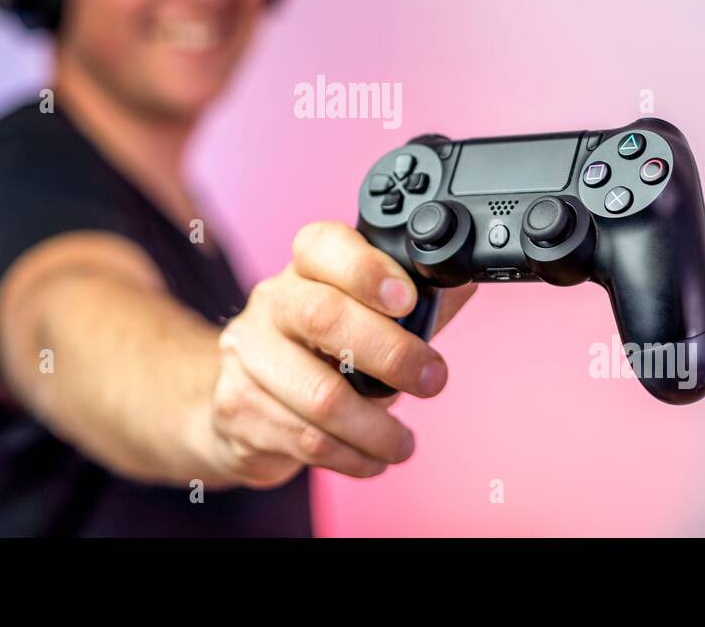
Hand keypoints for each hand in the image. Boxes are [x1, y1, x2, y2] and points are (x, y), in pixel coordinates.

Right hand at [206, 220, 476, 487]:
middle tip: (432, 380)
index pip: (322, 245)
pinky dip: (352, 457)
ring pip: (318, 396)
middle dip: (390, 354)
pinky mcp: (238, 408)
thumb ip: (415, 300)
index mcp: (304, 268)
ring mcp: (248, 355)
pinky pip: (305, 440)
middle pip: (323, 317)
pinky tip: (371, 459)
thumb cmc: (321, 349)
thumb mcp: (367, 316)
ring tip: (402, 444)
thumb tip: (466, 278)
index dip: (366, 268)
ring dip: (376, 429)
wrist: (243, 398)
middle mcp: (270, 303)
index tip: (407, 299)